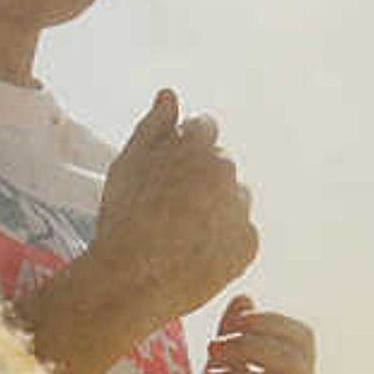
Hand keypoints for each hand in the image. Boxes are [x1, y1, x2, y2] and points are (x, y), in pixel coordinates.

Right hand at [90, 90, 257, 329]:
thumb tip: (169, 96)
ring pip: (233, 200)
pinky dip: (224, 241)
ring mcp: (240, 210)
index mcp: (198, 146)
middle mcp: (227, 172)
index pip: (203, 130)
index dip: (183, 149)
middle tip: (170, 206)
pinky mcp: (248, 244)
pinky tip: (195, 253)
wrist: (135, 277)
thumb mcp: (128, 163)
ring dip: (216, 208)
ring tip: (182, 233)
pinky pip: (240, 236)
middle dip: (201, 178)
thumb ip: (153, 126)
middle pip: (220, 166)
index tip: (168, 170)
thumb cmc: (125, 217)